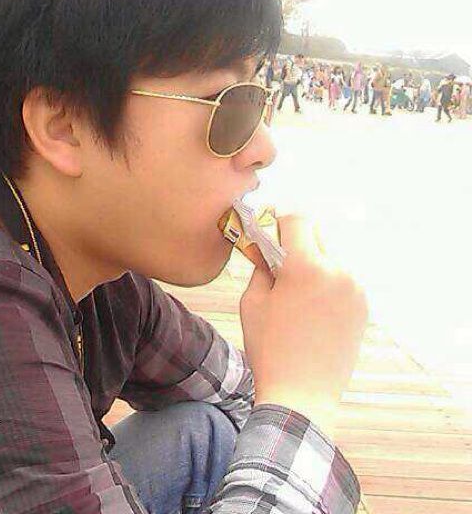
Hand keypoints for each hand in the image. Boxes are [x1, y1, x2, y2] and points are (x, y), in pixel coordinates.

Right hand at [239, 215, 367, 439]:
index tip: (268, 234)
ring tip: (295, 295)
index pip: (298, 220)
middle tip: (278, 264)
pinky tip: (311, 310)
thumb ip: (262, 266)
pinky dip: (326, 284)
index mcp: (307, 267)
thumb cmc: (269, 348)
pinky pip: (341, 281)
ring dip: (312, 265)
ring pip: (330, 259)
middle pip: (317, 236)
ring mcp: (355, 290)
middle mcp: (338, 272)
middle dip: (296, 243)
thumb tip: (267, 248)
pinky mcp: (363, 307)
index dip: (280, 222)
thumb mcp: (253, 302)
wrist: (302, 396)